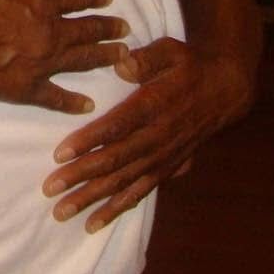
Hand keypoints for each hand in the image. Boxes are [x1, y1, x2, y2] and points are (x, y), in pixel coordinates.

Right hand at [0, 0, 129, 112]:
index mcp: (40, 1)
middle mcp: (49, 34)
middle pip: (87, 30)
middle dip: (108, 28)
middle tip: (125, 28)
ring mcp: (40, 64)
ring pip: (81, 61)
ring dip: (103, 57)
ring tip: (122, 57)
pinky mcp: (25, 89)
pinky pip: (55, 97)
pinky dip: (73, 102)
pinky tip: (88, 104)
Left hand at [42, 36, 226, 231]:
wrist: (224, 90)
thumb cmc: (188, 65)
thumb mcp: (170, 50)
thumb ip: (146, 58)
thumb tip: (122, 64)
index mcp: (153, 106)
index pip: (116, 127)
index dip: (88, 141)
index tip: (60, 154)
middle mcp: (156, 137)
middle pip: (114, 161)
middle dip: (80, 177)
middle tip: (49, 189)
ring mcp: (161, 157)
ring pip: (122, 183)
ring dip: (92, 199)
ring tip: (62, 212)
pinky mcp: (166, 169)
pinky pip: (139, 193)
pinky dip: (116, 209)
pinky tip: (94, 224)